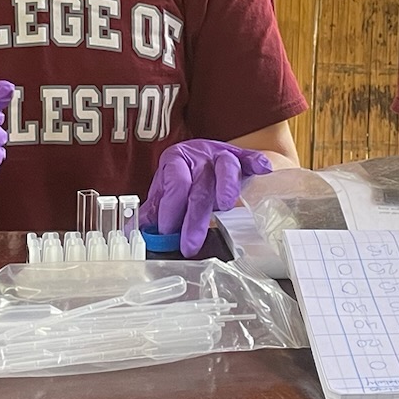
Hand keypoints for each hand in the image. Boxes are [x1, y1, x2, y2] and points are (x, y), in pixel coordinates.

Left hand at [142, 140, 272, 255]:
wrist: (205, 153)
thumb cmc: (185, 174)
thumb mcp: (167, 189)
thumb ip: (155, 209)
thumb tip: (134, 233)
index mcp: (176, 160)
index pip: (174, 184)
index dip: (171, 208)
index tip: (167, 232)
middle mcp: (199, 155)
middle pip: (199, 187)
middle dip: (195, 219)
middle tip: (190, 246)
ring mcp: (222, 155)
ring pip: (226, 167)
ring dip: (226, 186)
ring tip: (226, 206)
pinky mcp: (242, 157)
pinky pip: (251, 158)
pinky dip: (257, 163)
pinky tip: (263, 170)